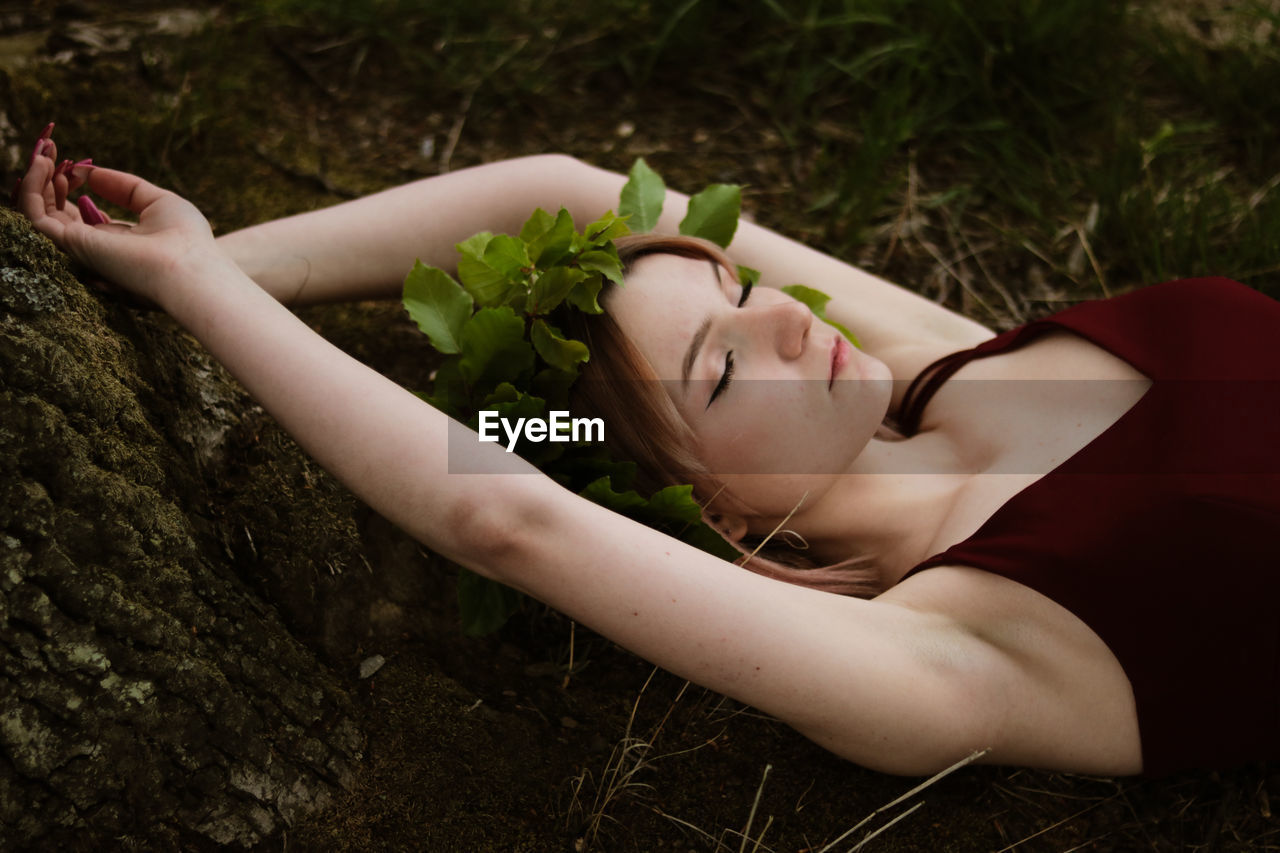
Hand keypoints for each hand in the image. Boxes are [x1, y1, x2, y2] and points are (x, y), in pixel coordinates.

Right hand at [16, 125, 231, 310]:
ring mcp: (82, 247)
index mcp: (116, 239)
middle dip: (49, 181)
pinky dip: (33, 189)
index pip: (81, 214)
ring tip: (43, 153)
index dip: (71, 187)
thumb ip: (124, 187)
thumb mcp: (157, 201)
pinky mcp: (73, 245)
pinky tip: (42, 165)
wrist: (189, 267)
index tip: (75, 165)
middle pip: (57, 213)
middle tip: (49, 152)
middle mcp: (95, 246)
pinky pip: (37, 216)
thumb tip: (89, 171)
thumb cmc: (185, 239)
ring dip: (38, 181)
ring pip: (42, 213)